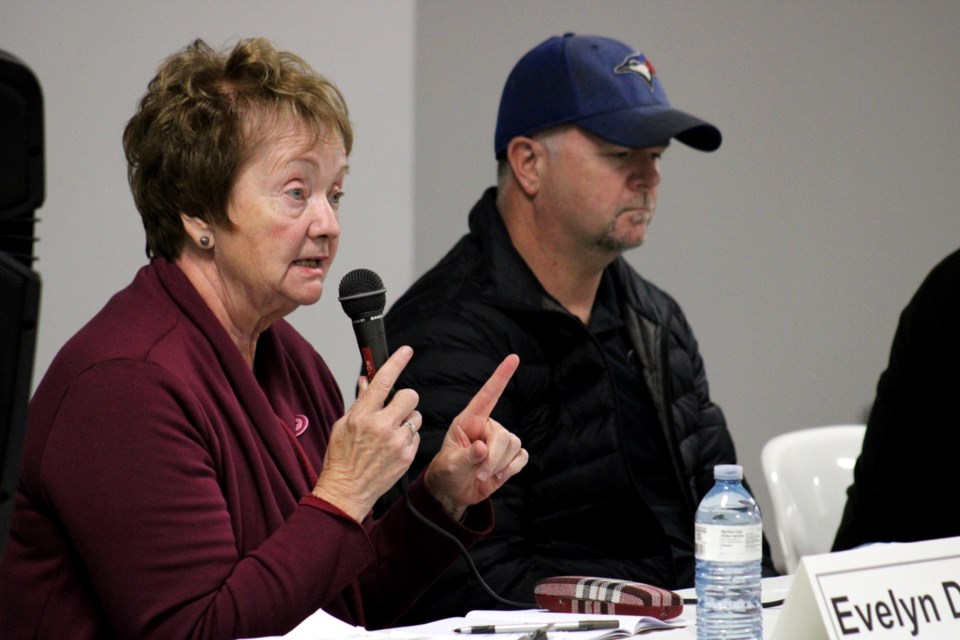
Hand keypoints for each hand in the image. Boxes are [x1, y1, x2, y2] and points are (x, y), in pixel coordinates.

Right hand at [312, 346, 421, 521]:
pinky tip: (393, 447)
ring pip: (416, 416)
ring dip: (407, 420)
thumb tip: (365, 381)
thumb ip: (359, 402)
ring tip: (392, 432)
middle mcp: (382, 426)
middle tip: (395, 407)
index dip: (396, 362)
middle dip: (404, 399)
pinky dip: (408, 438)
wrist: (346, 492)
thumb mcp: (343, 426)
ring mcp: (397, 442)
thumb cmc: (341, 459)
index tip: (406, 351)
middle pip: (410, 396)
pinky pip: (417, 436)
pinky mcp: (407, 456)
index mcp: (362, 416)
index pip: (383, 381)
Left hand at [423, 354, 527, 520]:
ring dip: (499, 465)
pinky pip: (522, 457)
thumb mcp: (450, 465)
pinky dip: (510, 470)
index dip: (501, 376)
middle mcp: (487, 426)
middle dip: (494, 457)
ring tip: (482, 474)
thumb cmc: (446, 472)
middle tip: (480, 472)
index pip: (488, 395)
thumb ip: (466, 457)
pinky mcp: (510, 457)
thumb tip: (482, 448)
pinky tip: (497, 475)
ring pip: (514, 446)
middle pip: (504, 435)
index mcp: (470, 420)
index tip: (514, 358)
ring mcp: (500, 441)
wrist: (452, 492)